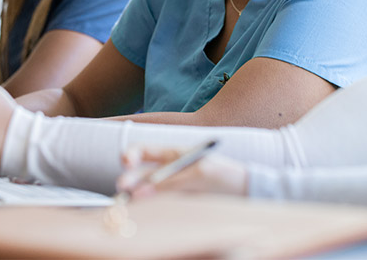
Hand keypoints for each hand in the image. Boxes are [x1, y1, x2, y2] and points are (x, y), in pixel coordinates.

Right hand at [116, 147, 247, 198]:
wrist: (244, 193)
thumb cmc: (224, 176)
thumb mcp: (200, 174)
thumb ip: (171, 182)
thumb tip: (141, 192)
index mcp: (172, 154)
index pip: (142, 151)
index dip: (130, 155)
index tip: (126, 163)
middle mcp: (166, 171)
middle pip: (137, 175)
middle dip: (127, 182)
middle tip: (123, 192)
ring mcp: (168, 189)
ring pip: (142, 194)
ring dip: (134, 200)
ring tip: (132, 206)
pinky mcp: (173, 206)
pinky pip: (154, 208)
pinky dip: (146, 211)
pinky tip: (145, 215)